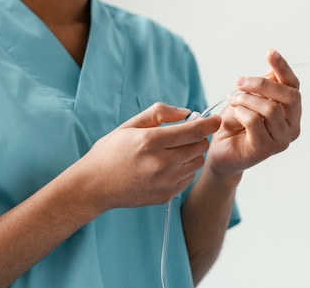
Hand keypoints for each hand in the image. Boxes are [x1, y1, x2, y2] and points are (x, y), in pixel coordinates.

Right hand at [75, 103, 220, 211]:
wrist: (94, 186)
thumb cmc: (110, 152)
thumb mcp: (130, 125)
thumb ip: (159, 113)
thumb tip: (186, 113)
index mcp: (150, 141)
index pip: (194, 131)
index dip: (209, 123)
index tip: (216, 119)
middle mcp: (160, 163)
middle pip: (200, 147)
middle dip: (199, 137)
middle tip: (186, 134)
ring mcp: (164, 182)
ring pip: (197, 163)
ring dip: (192, 153)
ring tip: (174, 151)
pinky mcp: (165, 196)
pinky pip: (188, 178)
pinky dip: (184, 169)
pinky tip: (167, 166)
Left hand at [207, 49, 301, 177]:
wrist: (221, 151)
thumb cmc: (236, 124)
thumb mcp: (250, 98)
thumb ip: (265, 86)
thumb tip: (274, 68)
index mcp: (291, 112)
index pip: (294, 86)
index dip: (283, 68)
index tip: (270, 52)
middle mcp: (292, 127)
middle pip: (289, 96)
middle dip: (262, 84)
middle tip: (240, 82)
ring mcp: (281, 141)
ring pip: (271, 108)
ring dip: (247, 99)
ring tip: (233, 100)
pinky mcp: (265, 150)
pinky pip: (255, 122)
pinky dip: (241, 113)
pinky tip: (234, 114)